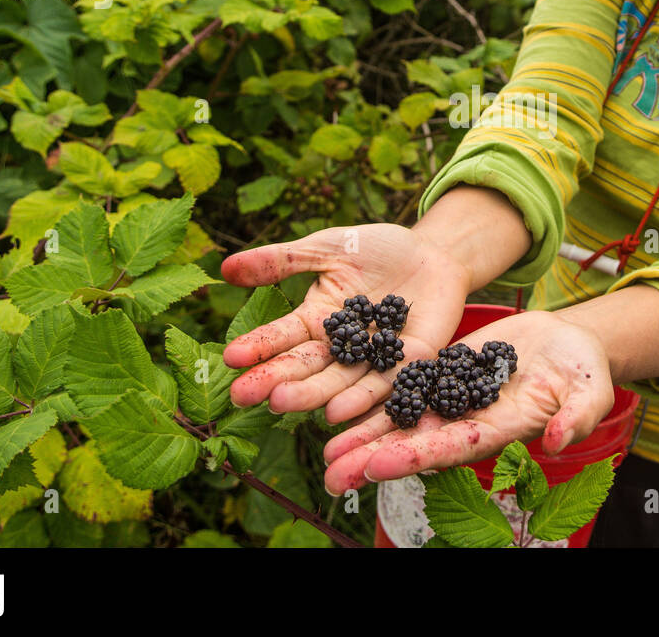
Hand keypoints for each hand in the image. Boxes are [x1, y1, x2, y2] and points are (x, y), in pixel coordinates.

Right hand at [219, 223, 471, 422]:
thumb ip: (282, 260)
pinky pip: (383, 385)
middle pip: (304, 367)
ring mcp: (372, 359)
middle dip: (273, 380)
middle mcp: (340, 348)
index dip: (257, 347)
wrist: (434, 253)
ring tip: (281, 402)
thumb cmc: (379, 249)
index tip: (230, 357)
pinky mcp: (408, 365)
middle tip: (241, 395)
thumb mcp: (327, 247)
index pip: (282, 337)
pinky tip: (338, 412)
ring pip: (337, 382)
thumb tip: (225, 268)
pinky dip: (361, 399)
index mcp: (316, 320)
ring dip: (309, 395)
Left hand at [320, 310, 615, 494]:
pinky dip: (374, 394)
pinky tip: (341, 402)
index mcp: (500, 430)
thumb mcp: (590, 392)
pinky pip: (404, 384)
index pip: (452, 448)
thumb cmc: (585, 371)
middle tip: (333, 474)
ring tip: (325, 448)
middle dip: (374, 458)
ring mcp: (452, 398)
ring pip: (402, 418)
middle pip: (416, 442)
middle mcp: (468, 421)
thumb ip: (575, 418)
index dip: (416, 457)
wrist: (568, 340)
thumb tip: (555, 441)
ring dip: (364, 433)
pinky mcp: (442, 371)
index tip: (379, 466)